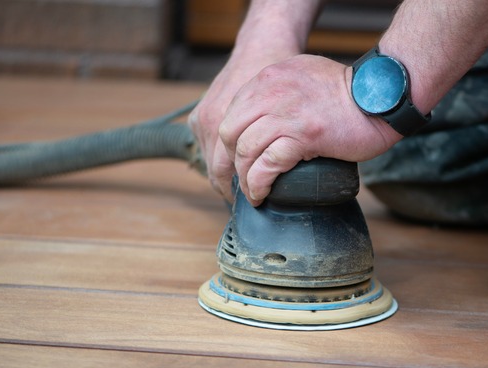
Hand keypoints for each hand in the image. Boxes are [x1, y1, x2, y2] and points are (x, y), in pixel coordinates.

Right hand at [188, 51, 291, 201]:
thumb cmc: (281, 81)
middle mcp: (209, 122)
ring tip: (247, 185)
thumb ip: (286, 141)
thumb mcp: (288, 112)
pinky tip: (238, 164)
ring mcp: (201, 119)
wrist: (262, 45)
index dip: (243, 191)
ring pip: (210, 162)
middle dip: (234, 189)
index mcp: (226, 125)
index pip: (227, 176)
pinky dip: (221, 158)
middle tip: (254, 200)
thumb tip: (291, 174)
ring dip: (227, 175)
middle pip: (217, 173)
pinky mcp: (197, 116)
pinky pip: (207, 148)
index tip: (258, 202)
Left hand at [219, 54, 401, 205]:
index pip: (233, 112)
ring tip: (252, 193)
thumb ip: (282, 90)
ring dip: (244, 178)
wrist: (383, 97)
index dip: (229, 142)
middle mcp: (272, 92)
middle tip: (238, 181)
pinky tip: (262, 194)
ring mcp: (286, 113)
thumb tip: (269, 119)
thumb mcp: (306, 76)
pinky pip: (267, 165)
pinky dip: (259, 184)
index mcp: (270, 77)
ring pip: (245, 150)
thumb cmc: (352, 94)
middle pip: (230, 132)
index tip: (235, 161)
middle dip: (228, 162)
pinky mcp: (303, 135)